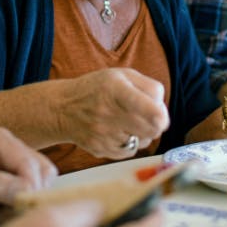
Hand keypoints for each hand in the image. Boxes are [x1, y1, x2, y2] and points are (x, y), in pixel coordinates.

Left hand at [0, 127, 57, 226]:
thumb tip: (26, 190)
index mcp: (0, 141)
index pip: (29, 165)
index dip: (27, 187)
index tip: (13, 206)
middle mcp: (15, 151)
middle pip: (42, 177)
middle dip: (23, 199)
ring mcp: (21, 170)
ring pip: (44, 190)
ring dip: (22, 208)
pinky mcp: (25, 188)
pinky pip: (38, 202)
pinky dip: (21, 213)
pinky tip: (0, 214)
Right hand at [53, 68, 169, 158]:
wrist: (62, 108)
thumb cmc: (97, 89)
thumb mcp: (121, 75)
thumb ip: (149, 87)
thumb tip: (163, 109)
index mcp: (115, 89)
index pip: (147, 108)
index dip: (160, 115)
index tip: (161, 116)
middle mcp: (108, 112)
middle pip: (151, 129)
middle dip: (156, 123)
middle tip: (148, 116)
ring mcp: (103, 134)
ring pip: (143, 142)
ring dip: (143, 134)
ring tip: (130, 122)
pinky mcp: (100, 149)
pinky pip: (130, 152)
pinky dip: (131, 144)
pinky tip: (120, 132)